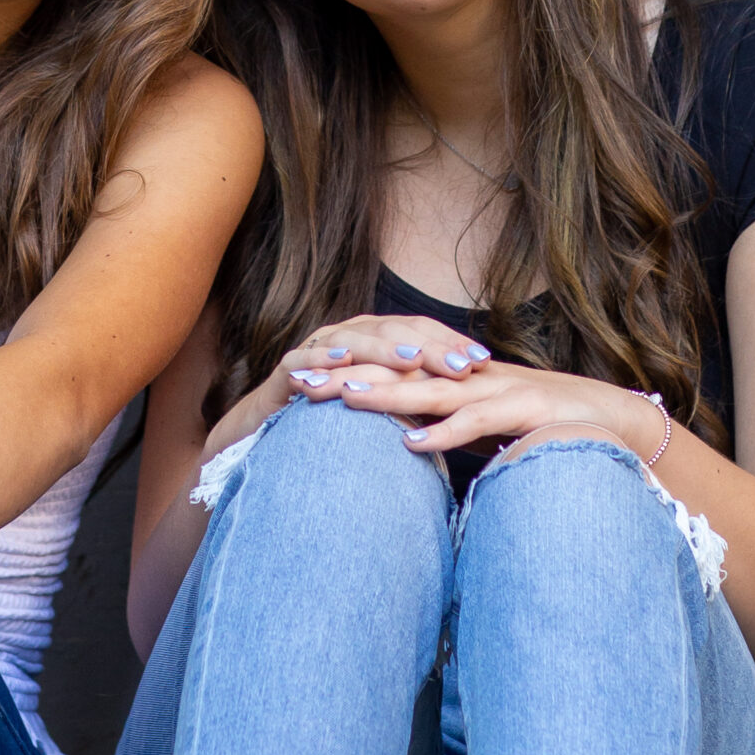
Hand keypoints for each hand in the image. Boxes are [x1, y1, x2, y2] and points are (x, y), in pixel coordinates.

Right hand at [282, 312, 494, 395]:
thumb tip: (467, 407)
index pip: (419, 331)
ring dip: (385, 348)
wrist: (271, 422)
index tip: (483, 361)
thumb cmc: (335, 415)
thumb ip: (416, 399)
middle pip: (393, 331)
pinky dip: (324, 357)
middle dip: (429, 347)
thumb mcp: (383, 406)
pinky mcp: (287, 368)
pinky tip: (344, 361)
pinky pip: (305, 358)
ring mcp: (317, 347)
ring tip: (414, 360)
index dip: (450, 342)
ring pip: (354, 339)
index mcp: (375, 339)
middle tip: (460, 366)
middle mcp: (349, 335)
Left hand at [287, 352, 665, 462]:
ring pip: (433, 390)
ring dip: (386, 395)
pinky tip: (414, 444)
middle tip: (298, 380)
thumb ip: (447, 430)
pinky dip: (446, 433)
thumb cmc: (548, 428)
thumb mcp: (487, 429)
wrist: (618, 421)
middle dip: (347, 376)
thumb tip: (403, 444)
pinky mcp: (527, 413)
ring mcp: (499, 391)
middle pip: (400, 372)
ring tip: (342, 399)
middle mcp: (472, 378)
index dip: (346, 371)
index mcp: (459, 380)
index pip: (392, 369)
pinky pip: (480, 424)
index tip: (300, 380)